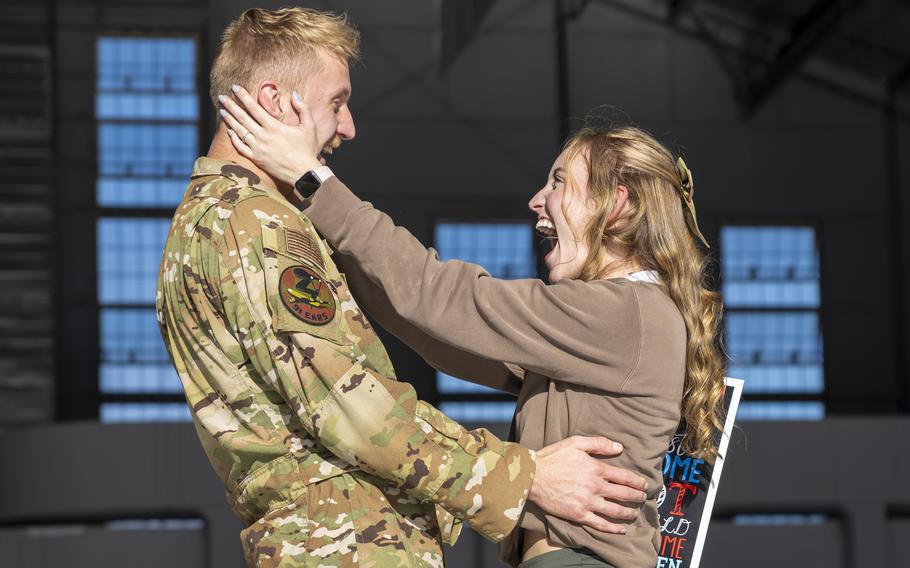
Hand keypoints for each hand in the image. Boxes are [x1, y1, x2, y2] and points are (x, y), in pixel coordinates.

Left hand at [218, 85, 321, 185]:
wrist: (304, 173)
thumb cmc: (308, 149)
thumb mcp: (310, 126)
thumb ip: (303, 108)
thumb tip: (294, 93)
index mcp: (274, 127)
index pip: (254, 108)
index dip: (243, 96)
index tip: (234, 87)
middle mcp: (263, 136)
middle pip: (242, 118)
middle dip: (231, 105)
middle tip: (221, 97)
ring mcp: (258, 148)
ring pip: (239, 131)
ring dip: (229, 120)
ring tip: (222, 110)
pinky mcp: (256, 159)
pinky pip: (241, 147)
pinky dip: (234, 139)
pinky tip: (230, 131)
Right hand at [529, 436, 648, 533]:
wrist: (532, 476)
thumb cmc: (553, 457)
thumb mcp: (575, 442)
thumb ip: (598, 443)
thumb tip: (619, 447)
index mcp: (596, 468)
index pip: (624, 476)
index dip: (637, 482)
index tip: (644, 485)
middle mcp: (595, 486)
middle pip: (623, 494)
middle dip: (637, 497)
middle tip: (642, 498)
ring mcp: (587, 502)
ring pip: (615, 510)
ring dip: (628, 512)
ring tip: (634, 513)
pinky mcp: (578, 514)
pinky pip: (600, 524)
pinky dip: (613, 528)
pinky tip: (621, 529)